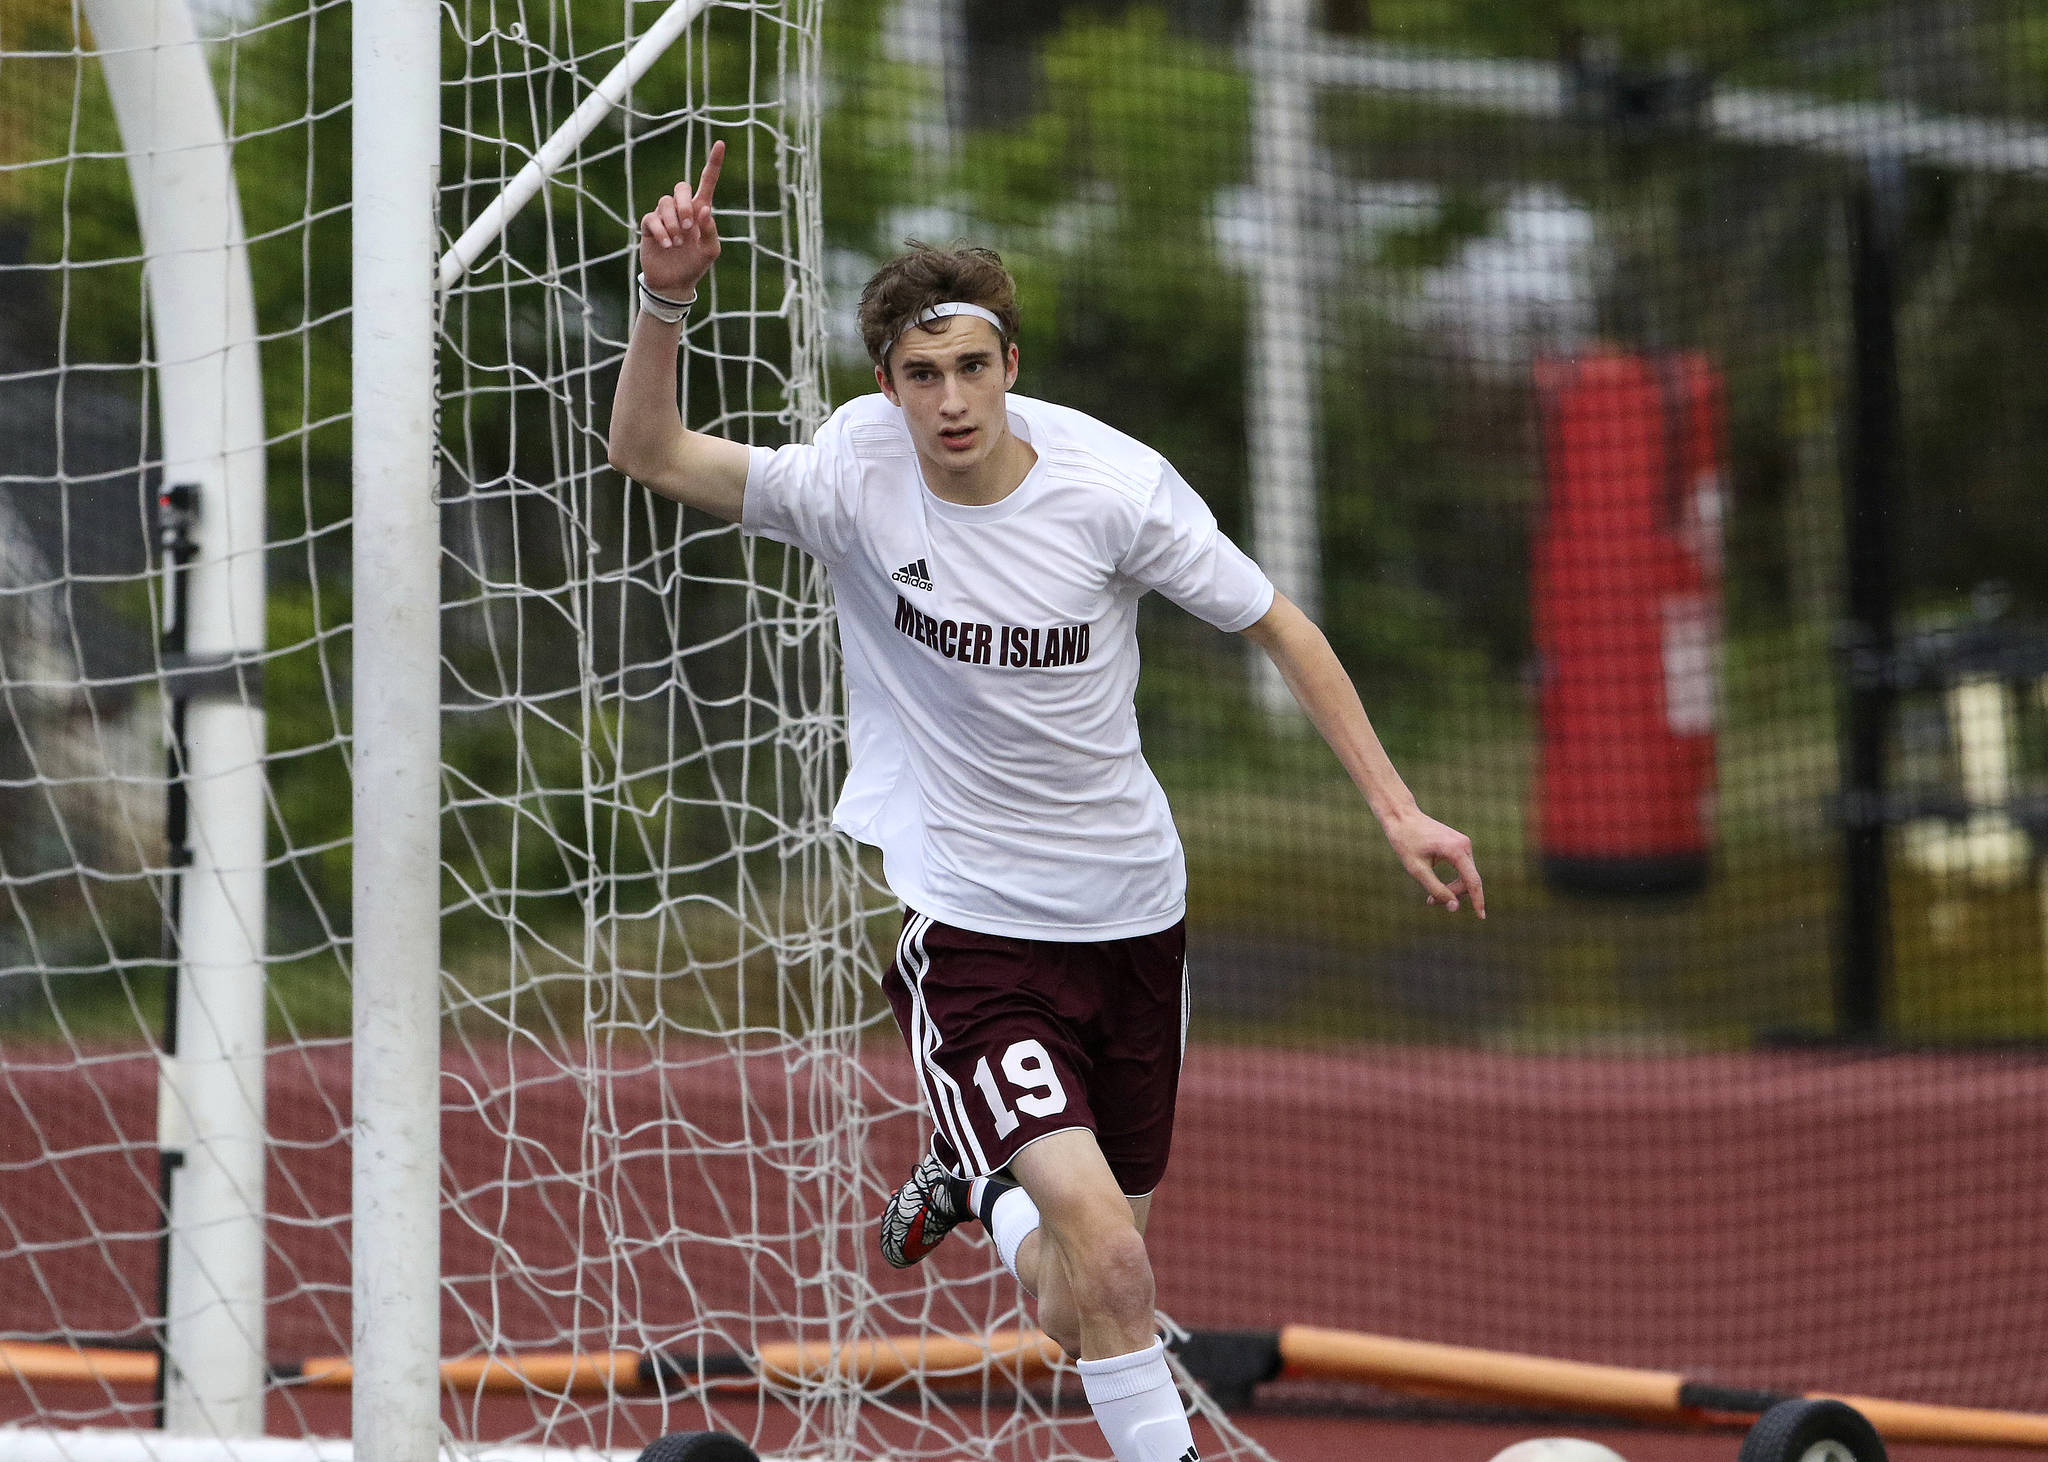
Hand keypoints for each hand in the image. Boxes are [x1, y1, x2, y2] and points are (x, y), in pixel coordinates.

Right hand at [639, 140, 723, 299]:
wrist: (674, 283)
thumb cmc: (695, 264)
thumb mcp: (710, 250)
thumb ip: (710, 229)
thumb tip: (704, 209)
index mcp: (700, 211)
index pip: (707, 182)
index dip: (713, 164)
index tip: (720, 144)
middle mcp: (682, 209)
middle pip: (681, 187)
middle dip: (684, 205)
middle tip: (689, 226)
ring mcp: (664, 216)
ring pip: (665, 203)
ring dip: (673, 223)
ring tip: (678, 243)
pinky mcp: (650, 226)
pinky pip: (652, 218)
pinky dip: (661, 231)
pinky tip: (668, 245)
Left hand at [1382, 805, 1485, 917]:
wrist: (1402, 816)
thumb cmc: (1406, 842)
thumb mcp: (1417, 870)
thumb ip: (1436, 889)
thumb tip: (1454, 907)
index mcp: (1456, 849)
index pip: (1473, 881)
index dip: (1478, 900)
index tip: (1481, 917)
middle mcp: (1465, 844)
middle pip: (1468, 880)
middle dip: (1453, 894)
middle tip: (1430, 902)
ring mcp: (1464, 843)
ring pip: (1466, 875)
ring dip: (1452, 888)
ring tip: (1430, 897)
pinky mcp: (1460, 844)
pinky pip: (1462, 867)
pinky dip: (1453, 878)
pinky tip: (1438, 885)